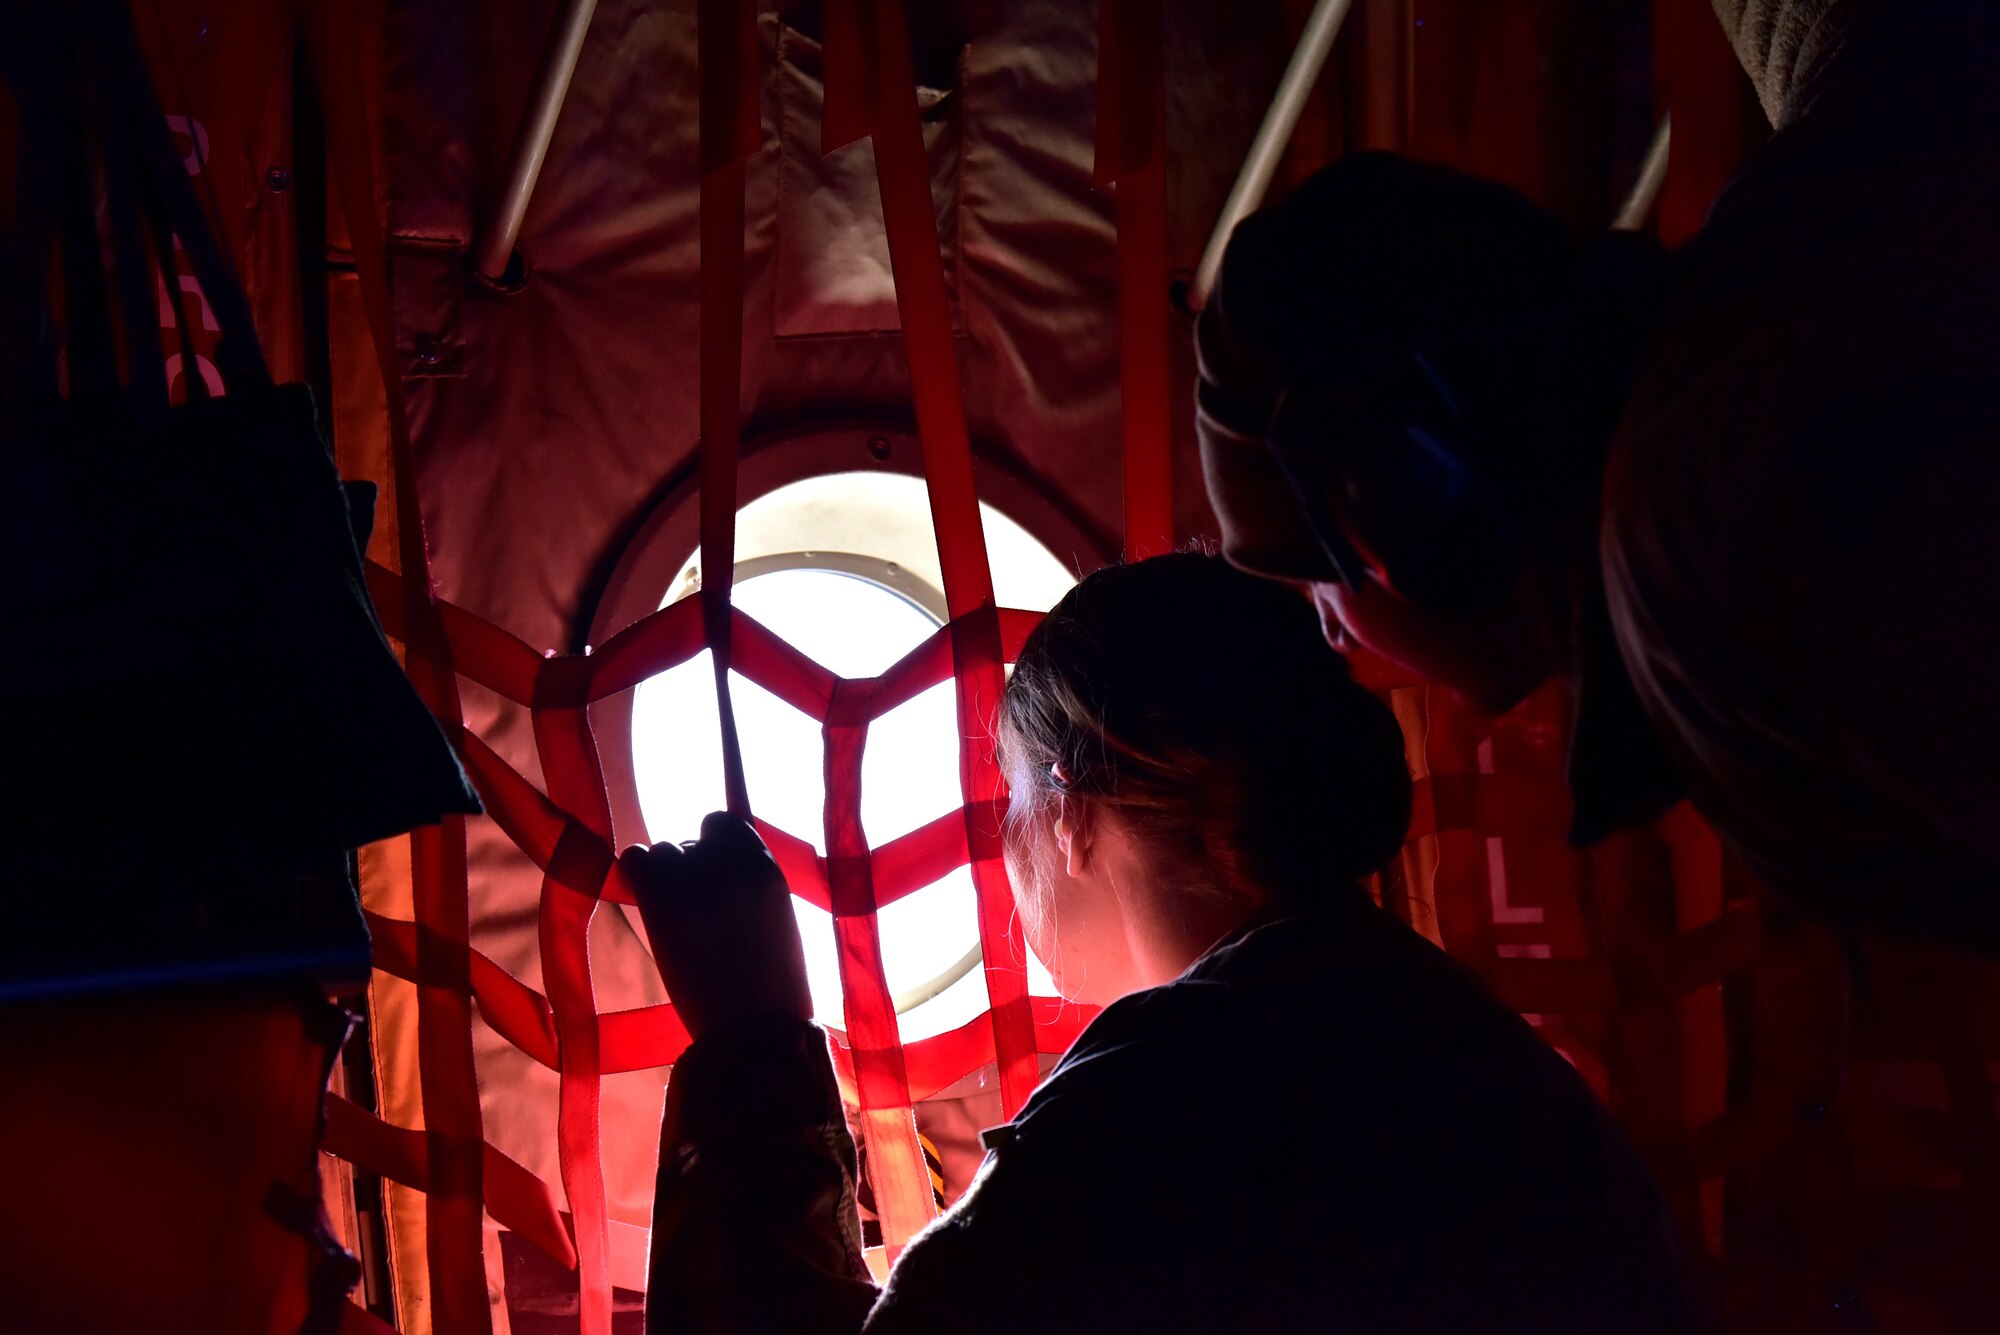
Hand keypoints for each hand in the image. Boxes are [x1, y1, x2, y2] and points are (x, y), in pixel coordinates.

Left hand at [619, 812, 813, 1041]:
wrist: (755, 1031)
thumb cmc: (773, 989)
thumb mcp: (778, 923)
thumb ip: (752, 887)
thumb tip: (720, 868)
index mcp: (767, 869)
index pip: (727, 825)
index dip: (715, 847)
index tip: (713, 874)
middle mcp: (731, 864)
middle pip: (693, 840)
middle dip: (690, 866)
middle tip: (694, 910)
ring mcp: (696, 881)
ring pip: (663, 851)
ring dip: (664, 875)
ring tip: (675, 916)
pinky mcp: (663, 901)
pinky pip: (634, 859)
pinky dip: (636, 871)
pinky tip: (646, 899)